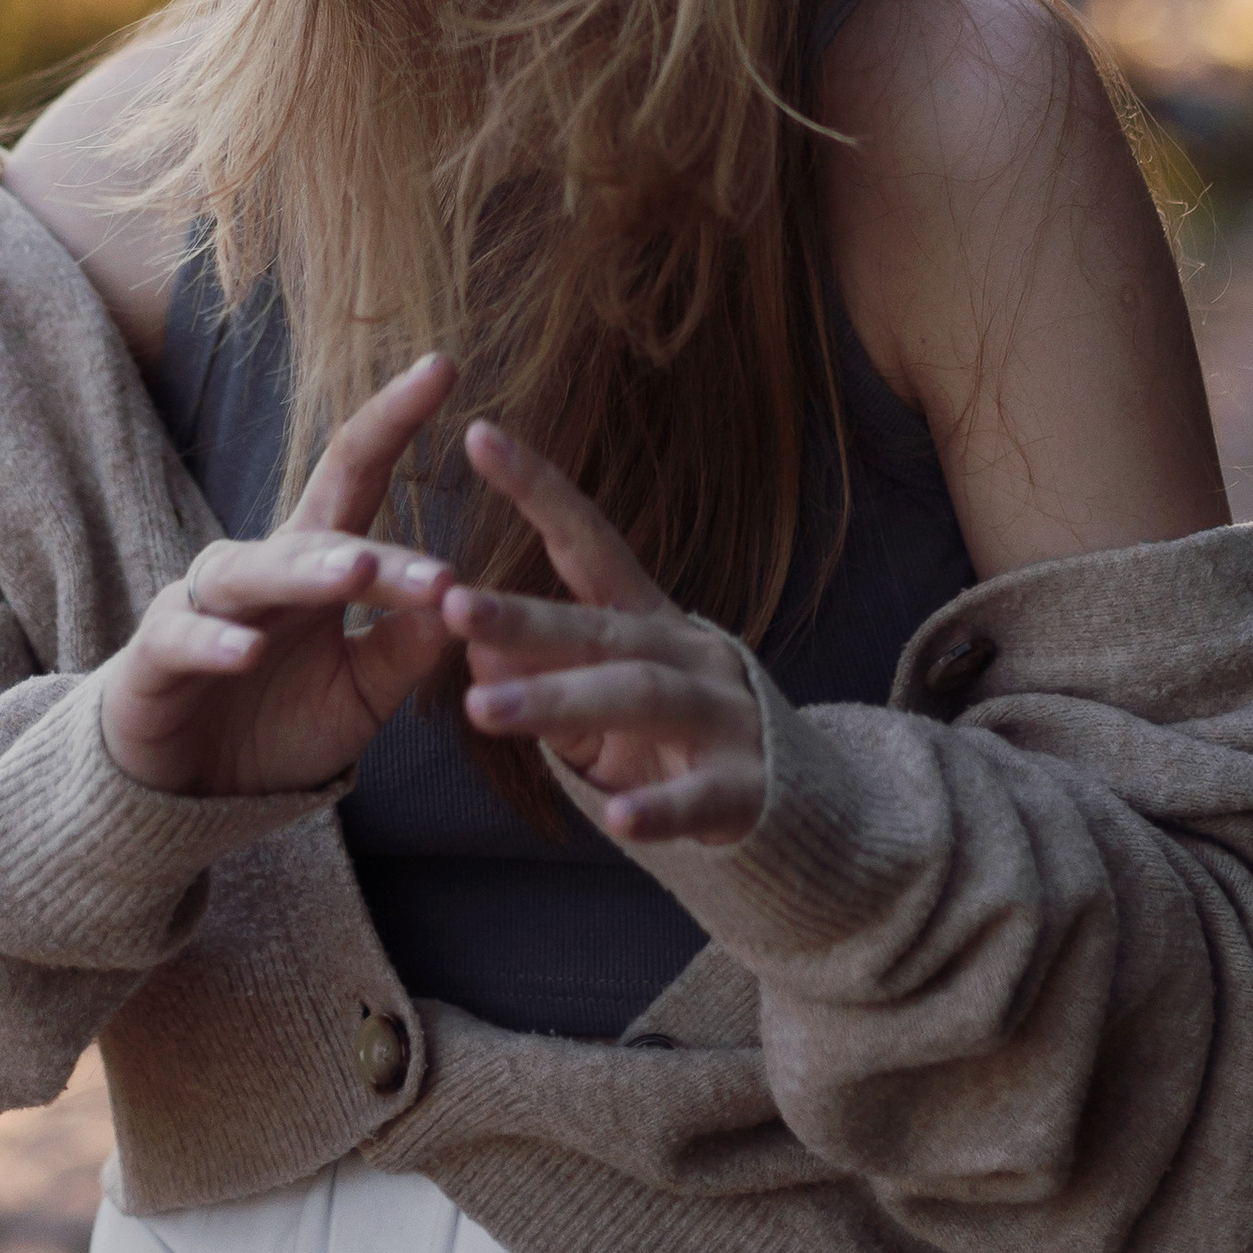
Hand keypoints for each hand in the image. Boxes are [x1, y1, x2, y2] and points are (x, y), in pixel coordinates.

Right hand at [99, 355, 460, 797]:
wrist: (184, 789)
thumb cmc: (278, 725)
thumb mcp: (359, 694)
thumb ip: (404, 651)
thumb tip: (465, 603)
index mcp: (314, 564)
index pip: (357, 474)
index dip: (395, 419)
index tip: (445, 366)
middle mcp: (259, 573)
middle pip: (318, 535)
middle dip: (375, 548)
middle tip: (439, 568)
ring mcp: (200, 608)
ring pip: (253, 573)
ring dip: (306, 574)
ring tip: (355, 574)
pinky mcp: (152, 658)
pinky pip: (181, 637)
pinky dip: (212, 641)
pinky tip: (246, 651)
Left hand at [445, 419, 765, 848]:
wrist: (798, 803)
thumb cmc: (675, 738)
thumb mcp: (603, 699)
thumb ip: (544, 676)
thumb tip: (472, 649)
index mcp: (645, 618)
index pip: (587, 540)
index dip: (538, 487)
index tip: (478, 434)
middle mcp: (686, 650)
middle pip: (600, 626)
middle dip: (525, 616)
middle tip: (454, 606)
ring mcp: (721, 716)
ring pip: (640, 695)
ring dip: (559, 700)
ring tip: (484, 711)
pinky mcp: (745, 789)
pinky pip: (699, 798)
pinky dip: (659, 807)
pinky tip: (617, 818)